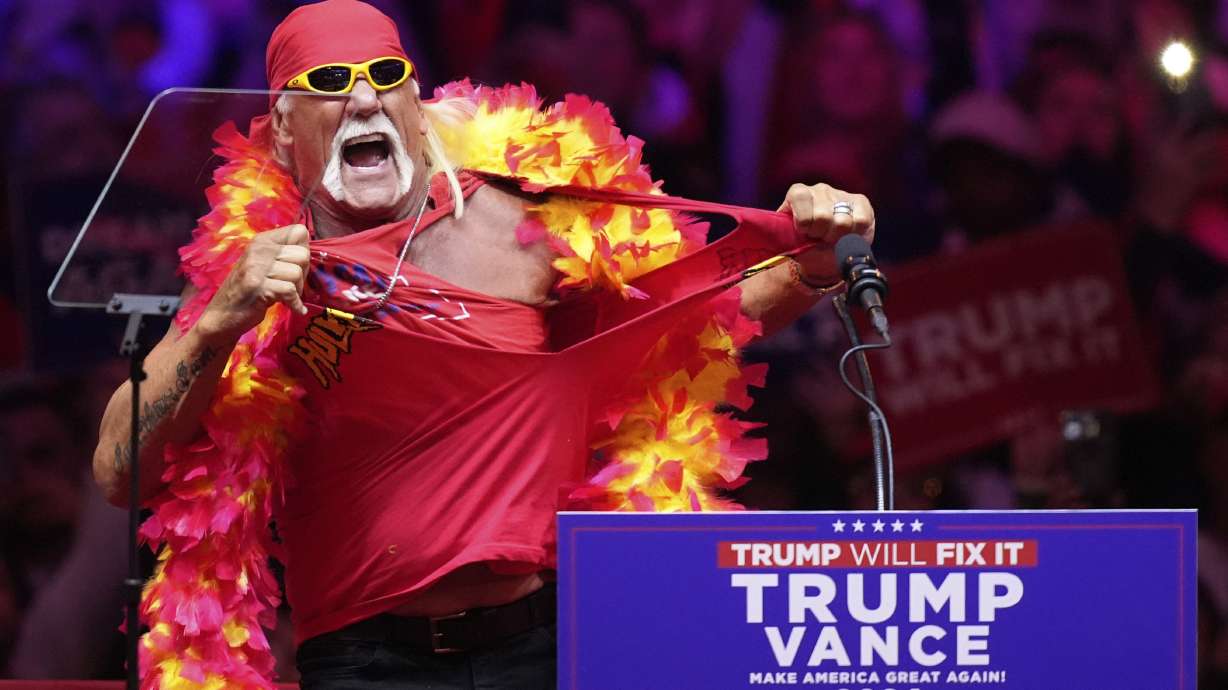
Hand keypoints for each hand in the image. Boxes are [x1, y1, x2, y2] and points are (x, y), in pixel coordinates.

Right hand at [196, 224, 310, 338]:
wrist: (221, 315)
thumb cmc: (248, 290)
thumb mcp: (262, 264)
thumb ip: (282, 255)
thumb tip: (309, 253)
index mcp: (262, 240)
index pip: (299, 231)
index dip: (304, 251)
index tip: (295, 266)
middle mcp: (258, 249)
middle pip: (303, 255)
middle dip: (304, 274)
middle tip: (292, 285)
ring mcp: (256, 268)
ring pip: (297, 273)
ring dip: (298, 290)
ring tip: (286, 297)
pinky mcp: (258, 287)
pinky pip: (290, 291)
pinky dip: (296, 304)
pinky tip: (294, 309)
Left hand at [778, 183, 875, 283]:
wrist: (827, 255)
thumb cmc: (806, 247)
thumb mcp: (791, 241)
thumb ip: (785, 236)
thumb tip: (780, 240)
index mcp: (798, 193)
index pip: (800, 200)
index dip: (803, 222)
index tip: (805, 232)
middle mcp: (820, 189)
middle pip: (822, 216)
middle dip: (821, 234)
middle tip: (820, 238)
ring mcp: (841, 194)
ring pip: (842, 222)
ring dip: (838, 237)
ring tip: (833, 238)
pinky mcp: (861, 202)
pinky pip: (860, 222)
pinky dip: (854, 234)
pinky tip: (846, 236)